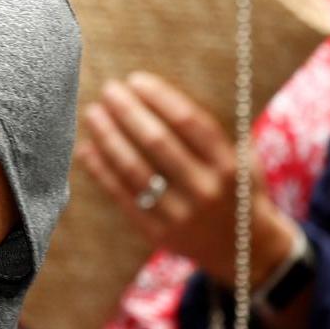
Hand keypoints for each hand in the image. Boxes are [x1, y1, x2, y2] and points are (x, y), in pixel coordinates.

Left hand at [77, 72, 294, 286]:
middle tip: (109, 89)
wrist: (243, 249)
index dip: (160, 97)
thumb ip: (211, 134)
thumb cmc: (236, 190)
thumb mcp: (242, 160)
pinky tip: (86, 149)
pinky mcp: (158, 232)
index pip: (190, 122)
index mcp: (229, 166)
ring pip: (134, 169)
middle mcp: (206, 189)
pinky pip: (122, 195)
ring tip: (93, 114)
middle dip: (128, 111)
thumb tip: (160, 94)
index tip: (136, 79)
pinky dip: (101, 170)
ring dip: (108, 137)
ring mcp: (181, 214)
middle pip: (157, 142)